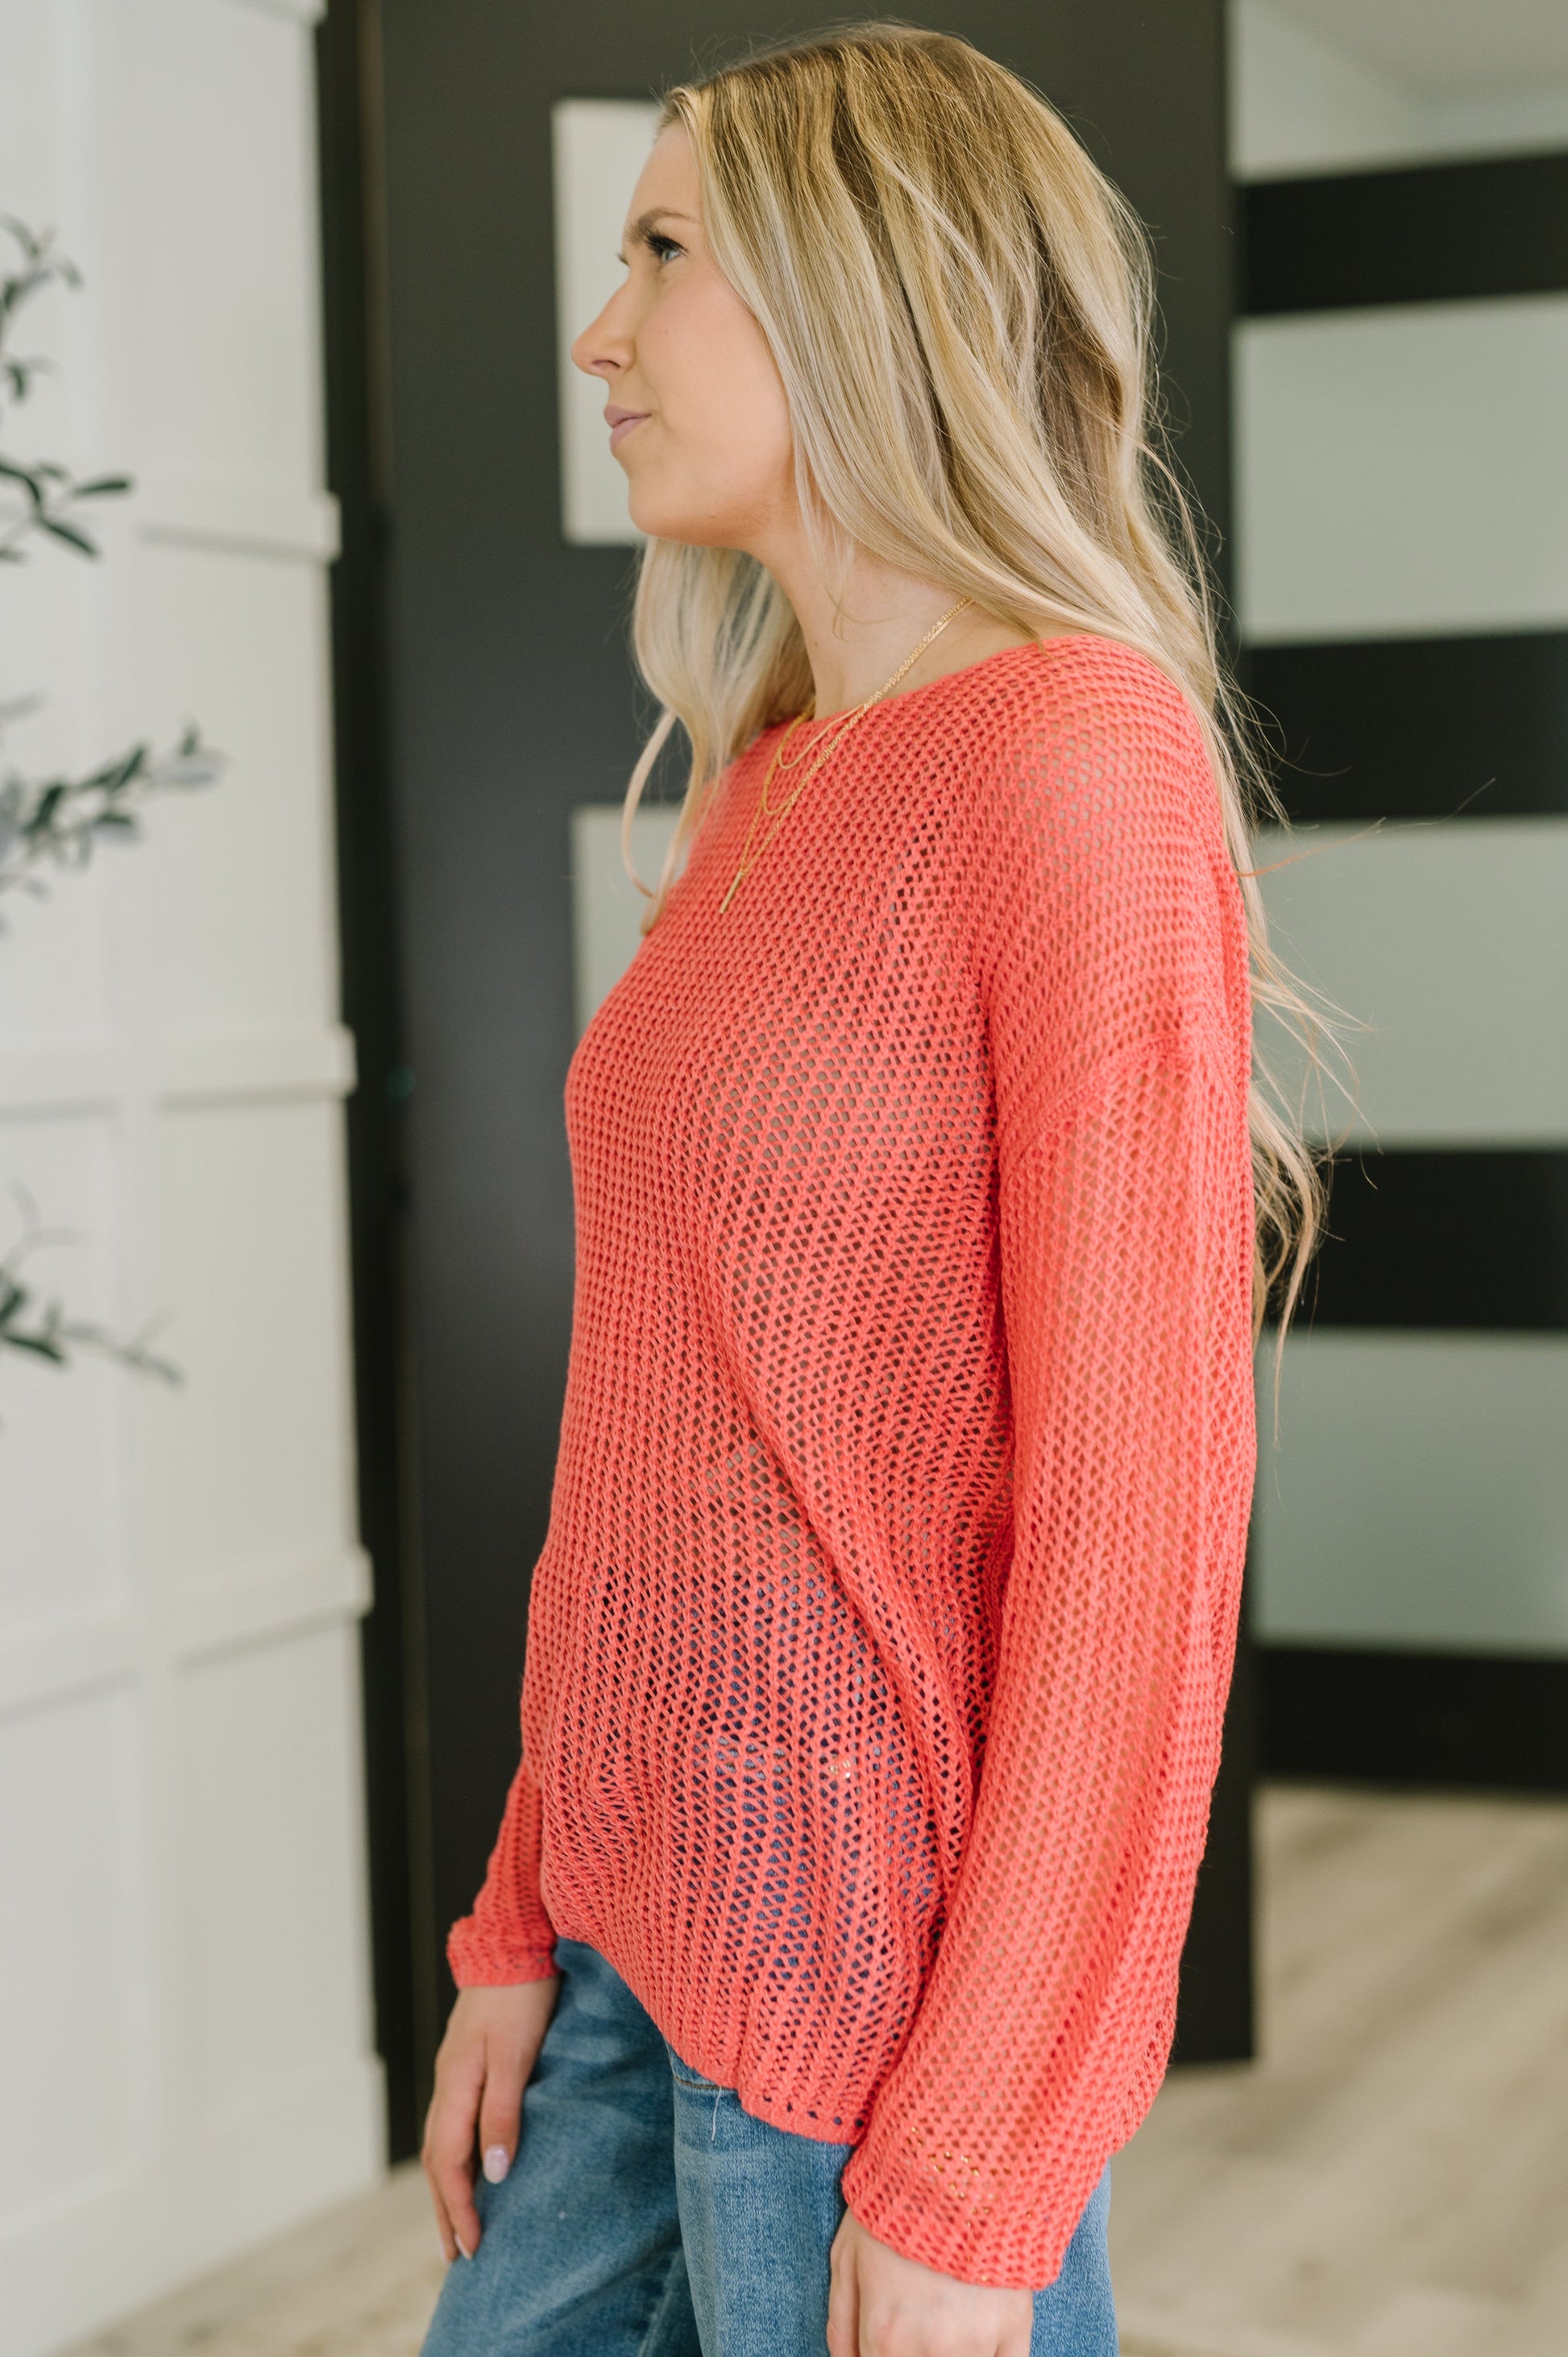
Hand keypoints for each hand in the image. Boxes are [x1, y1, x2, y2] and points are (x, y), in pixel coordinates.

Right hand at [421, 1977, 560, 2260]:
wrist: (515, 1940)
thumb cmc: (522, 1996)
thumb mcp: (516, 2057)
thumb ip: (503, 2114)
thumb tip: (491, 2175)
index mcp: (455, 2085)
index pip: (448, 2164)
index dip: (458, 2209)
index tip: (472, 2249)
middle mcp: (447, 2082)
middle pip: (438, 2161)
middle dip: (445, 2210)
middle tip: (456, 2257)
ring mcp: (455, 2071)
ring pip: (443, 2143)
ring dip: (448, 2187)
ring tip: (458, 2223)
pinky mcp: (468, 2061)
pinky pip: (454, 2123)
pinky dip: (457, 2156)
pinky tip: (471, 2164)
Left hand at [827, 2206, 1033, 2356]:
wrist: (957, 2157)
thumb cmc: (895, 2203)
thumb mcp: (848, 2255)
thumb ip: (842, 2323)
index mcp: (885, 2336)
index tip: (892, 2341)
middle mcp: (931, 2350)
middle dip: (916, 2352)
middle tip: (920, 2320)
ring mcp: (977, 2342)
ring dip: (953, 2353)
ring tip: (946, 2315)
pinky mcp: (1015, 2327)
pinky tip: (978, 2331)